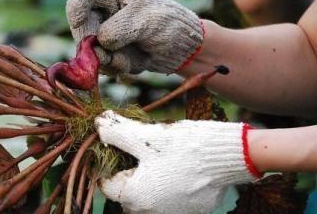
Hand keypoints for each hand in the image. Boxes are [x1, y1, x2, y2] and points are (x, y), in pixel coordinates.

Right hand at [66, 0, 203, 73]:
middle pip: (80, 24)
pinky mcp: (107, 52)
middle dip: (90, 43)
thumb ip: (121, 29)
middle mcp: (104, 9)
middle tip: (104, 55)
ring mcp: (103, 32)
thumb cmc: (169, 24)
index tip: (80, 25)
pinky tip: (131, 62)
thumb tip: (98, 45)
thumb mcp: (148, 21)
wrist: (182, 50)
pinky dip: (115, 66)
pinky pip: (100, 63)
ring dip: (106, 59)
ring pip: (88, 49)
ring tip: (128, 59)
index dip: (76, 8)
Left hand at [94, 111, 259, 213]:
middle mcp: (150, 212)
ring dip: (148, 179)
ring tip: (161, 158)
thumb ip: (118, 133)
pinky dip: (167, 186)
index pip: (107, 183)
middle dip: (129, 170)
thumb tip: (98, 125)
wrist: (231, 156)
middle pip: (127, 191)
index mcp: (135, 196)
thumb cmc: (186, 146)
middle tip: (141, 149)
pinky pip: (168, 200)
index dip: (109, 161)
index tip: (118, 147)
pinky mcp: (189, 212)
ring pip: (147, 195)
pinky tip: (178, 169)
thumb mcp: (148, 136)